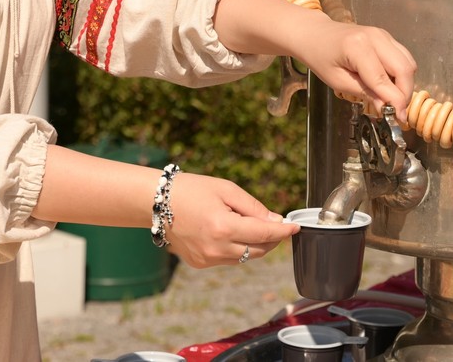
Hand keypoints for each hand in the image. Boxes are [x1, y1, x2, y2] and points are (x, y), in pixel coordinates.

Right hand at [164, 173, 297, 268]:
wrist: (157, 202)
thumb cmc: (193, 189)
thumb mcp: (227, 190)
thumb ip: (254, 208)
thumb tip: (276, 221)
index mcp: (224, 228)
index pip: (264, 234)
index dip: (283, 231)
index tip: (295, 227)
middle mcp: (216, 249)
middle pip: (258, 250)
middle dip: (272, 239)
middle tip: (277, 225)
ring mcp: (207, 259)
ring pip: (244, 258)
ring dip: (256, 245)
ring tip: (253, 226)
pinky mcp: (200, 263)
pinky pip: (228, 259)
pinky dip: (237, 248)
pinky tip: (231, 233)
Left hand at [296, 20, 415, 113]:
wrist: (316, 34)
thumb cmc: (321, 57)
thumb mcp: (337, 81)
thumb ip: (364, 93)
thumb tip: (387, 108)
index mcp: (358, 47)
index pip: (383, 79)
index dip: (395, 101)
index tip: (399, 119)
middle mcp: (376, 37)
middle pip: (404, 69)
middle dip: (405, 94)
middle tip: (397, 111)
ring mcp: (383, 35)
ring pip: (408, 63)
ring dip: (405, 84)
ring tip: (392, 98)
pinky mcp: (386, 37)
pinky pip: (403, 57)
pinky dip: (401, 74)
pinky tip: (389, 84)